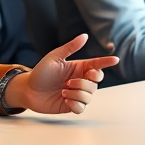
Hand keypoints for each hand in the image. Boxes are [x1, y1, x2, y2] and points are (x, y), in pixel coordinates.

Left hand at [3, 34, 118, 114]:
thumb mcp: (54, 57)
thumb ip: (70, 47)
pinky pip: (82, 108)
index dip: (106, 62)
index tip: (115, 59)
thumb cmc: (40, 72)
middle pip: (95, 83)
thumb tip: (85, 36)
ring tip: (63, 91)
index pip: (97, 65)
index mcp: (78, 68)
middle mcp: (80, 81)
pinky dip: (75, 104)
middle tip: (68, 82)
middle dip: (83, 83)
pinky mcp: (71, 106)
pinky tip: (65, 99)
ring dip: (76, 93)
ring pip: (89, 95)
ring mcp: (77, 94)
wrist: (28, 90)